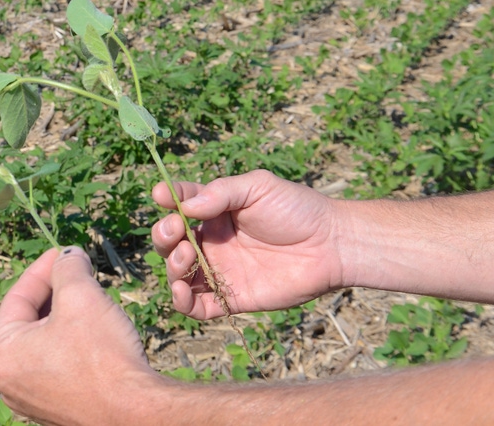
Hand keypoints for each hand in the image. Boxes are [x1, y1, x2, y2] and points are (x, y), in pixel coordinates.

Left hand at [0, 247, 157, 424]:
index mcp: (2, 355)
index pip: (17, 298)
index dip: (42, 269)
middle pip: (28, 322)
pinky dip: (71, 344)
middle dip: (54, 293)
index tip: (63, 253)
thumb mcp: (81, 296)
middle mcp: (9, 382)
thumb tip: (68, 255)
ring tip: (90, 298)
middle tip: (77, 273)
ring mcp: (32, 400)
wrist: (135, 413)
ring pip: (44, 343)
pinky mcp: (57, 409)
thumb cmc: (102, 356)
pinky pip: (58, 366)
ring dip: (65, 317)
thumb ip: (68, 268)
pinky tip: (95, 332)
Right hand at [151, 170, 343, 318]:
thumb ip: (220, 192)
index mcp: (215, 212)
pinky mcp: (231, 298)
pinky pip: (197, 307)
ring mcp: (220, 271)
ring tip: (186, 255)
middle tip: (176, 230)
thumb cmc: (297, 209)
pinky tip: (182, 290)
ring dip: (171, 266)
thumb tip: (185, 207)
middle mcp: (212, 242)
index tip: (162, 197)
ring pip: (178, 275)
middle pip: (170, 243)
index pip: (180, 206)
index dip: (168, 201)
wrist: (332, 245)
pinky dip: (181, 302)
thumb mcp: (257, 187)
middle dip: (163, 236)